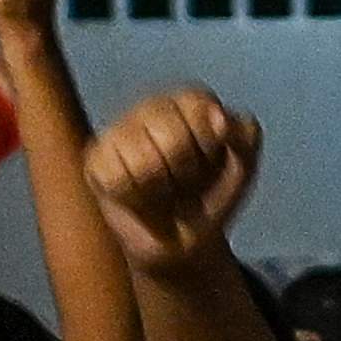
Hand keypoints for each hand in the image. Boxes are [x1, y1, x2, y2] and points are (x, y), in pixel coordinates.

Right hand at [85, 87, 263, 273]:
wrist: (184, 239)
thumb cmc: (211, 195)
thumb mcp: (243, 167)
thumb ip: (245, 137)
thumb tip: (220, 118)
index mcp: (190, 100)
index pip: (198, 107)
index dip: (209, 143)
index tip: (211, 159)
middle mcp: (151, 107)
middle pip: (172, 138)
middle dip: (186, 171)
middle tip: (184, 179)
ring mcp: (119, 131)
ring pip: (143, 161)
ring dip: (160, 187)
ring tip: (162, 189)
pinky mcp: (95, 159)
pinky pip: (115, 179)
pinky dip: (132, 197)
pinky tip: (137, 196)